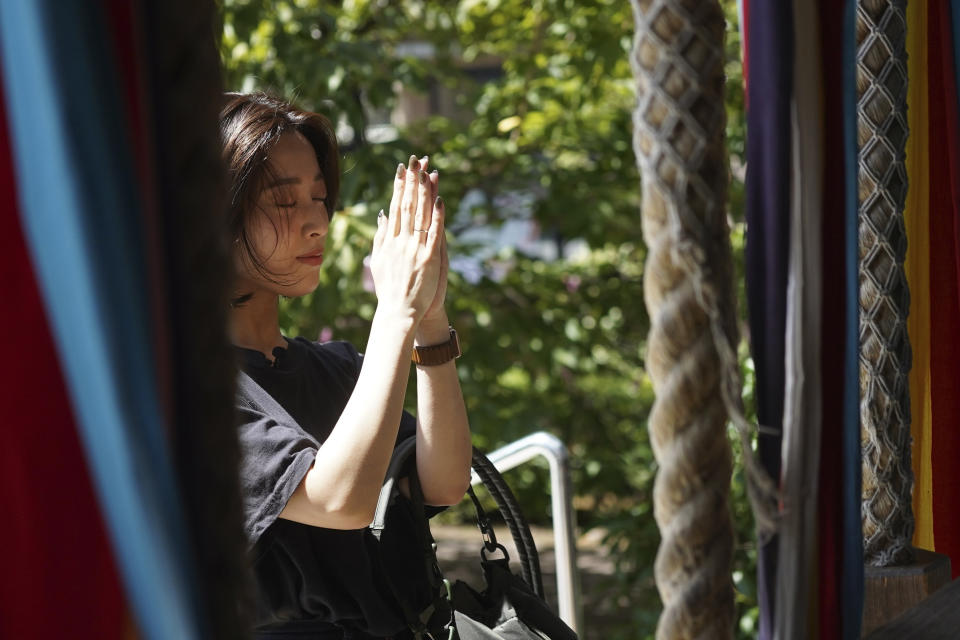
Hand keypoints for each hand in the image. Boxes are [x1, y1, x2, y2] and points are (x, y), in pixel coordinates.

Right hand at [370, 155, 443, 324]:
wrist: (399, 311)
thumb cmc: (390, 288)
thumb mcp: (378, 261)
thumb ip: (380, 237)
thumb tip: (383, 215)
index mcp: (389, 240)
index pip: (395, 207)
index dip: (399, 186)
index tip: (402, 169)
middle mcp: (401, 241)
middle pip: (407, 205)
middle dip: (412, 182)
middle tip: (416, 161)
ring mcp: (415, 249)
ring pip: (421, 215)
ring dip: (425, 192)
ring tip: (428, 172)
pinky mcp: (429, 259)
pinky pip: (435, 234)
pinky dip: (437, 217)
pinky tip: (440, 201)